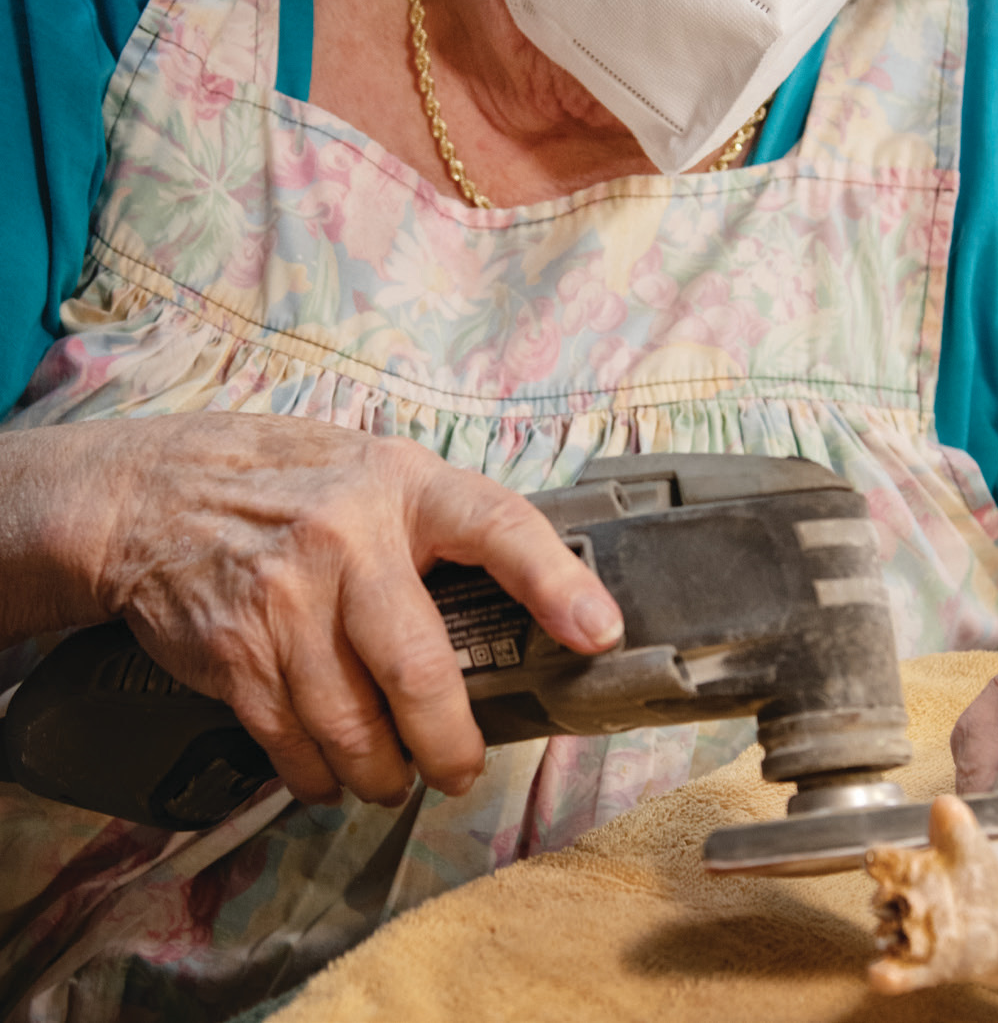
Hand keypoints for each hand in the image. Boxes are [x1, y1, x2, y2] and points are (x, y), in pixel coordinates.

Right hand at [1, 415, 622, 807]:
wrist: (151, 494)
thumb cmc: (284, 481)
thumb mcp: (374, 469)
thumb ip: (440, 522)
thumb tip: (534, 595)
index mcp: (401, 485)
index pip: (498, 525)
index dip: (556, 581)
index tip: (599, 632)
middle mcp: (346, 539)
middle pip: (420, 670)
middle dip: (451, 743)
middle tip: (460, 767)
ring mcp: (286, 601)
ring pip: (355, 727)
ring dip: (383, 773)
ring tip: (393, 776)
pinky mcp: (236, 654)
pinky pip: (295, 744)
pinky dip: (320, 775)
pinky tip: (330, 769)